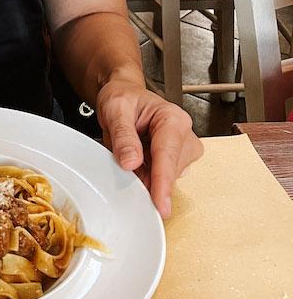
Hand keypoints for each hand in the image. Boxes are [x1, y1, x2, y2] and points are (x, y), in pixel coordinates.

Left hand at [94, 75, 202, 217]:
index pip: (168, 156)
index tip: (161, 205)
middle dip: (146, 176)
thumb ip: (123, 136)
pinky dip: (146, 175)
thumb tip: (131, 163)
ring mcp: (183, 148)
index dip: (163, 183)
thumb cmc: (122, 96)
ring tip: (130, 151)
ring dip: (146, 175)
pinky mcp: (177, 159)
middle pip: (169, 170)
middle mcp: (184, 133)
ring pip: (166, 177)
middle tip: (122, 157)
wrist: (123, 93)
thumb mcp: (114, 109)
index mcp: (172, 118)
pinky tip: (137, 159)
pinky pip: (161, 178)